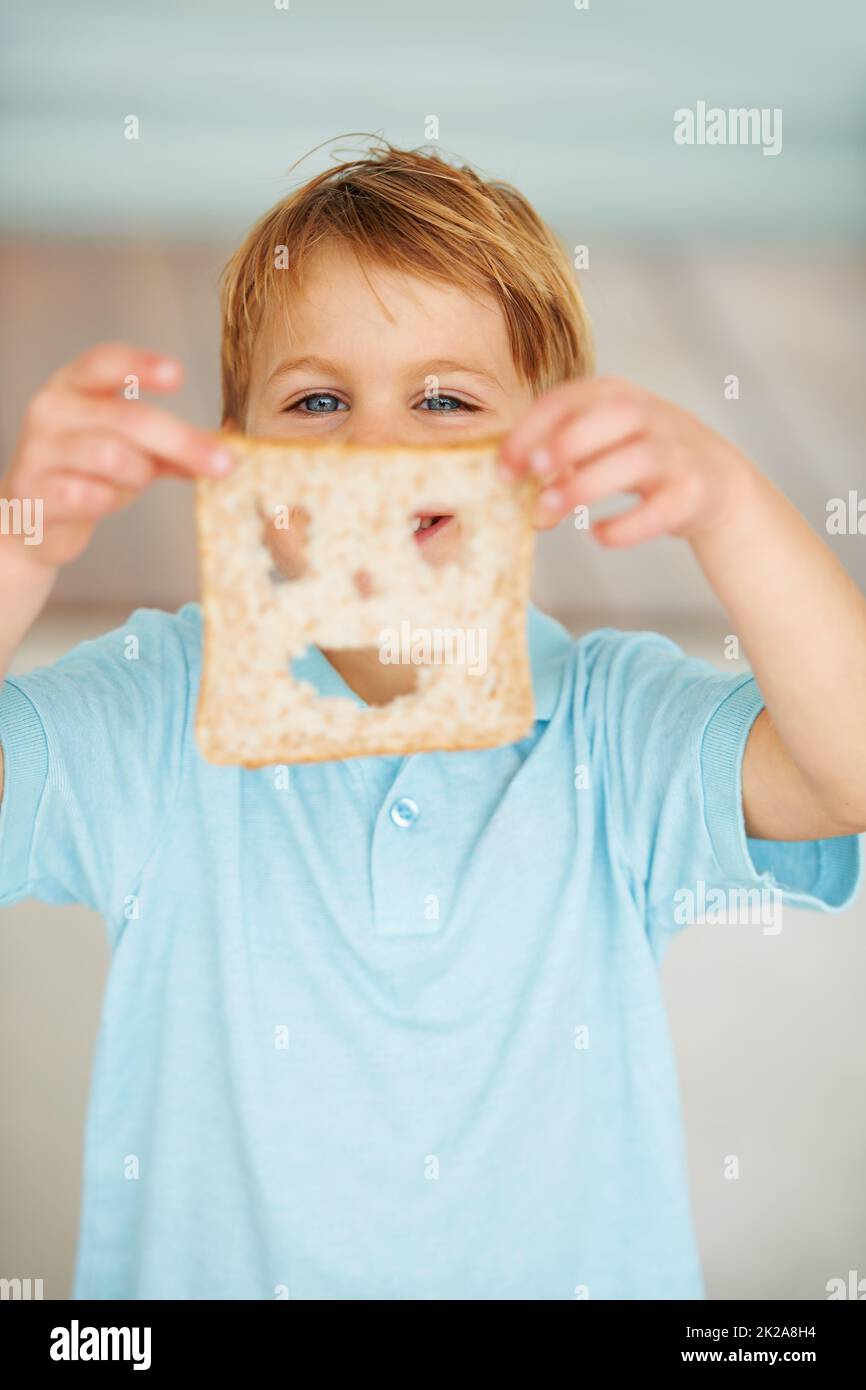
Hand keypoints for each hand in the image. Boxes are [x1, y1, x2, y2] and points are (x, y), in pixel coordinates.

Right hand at [1, 342, 232, 568]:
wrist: (36, 521)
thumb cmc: (89, 474)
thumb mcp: (134, 453)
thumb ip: (173, 449)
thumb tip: (226, 452)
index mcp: (74, 386)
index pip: (105, 362)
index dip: (140, 365)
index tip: (178, 375)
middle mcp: (51, 410)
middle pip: (127, 417)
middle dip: (181, 441)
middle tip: (224, 464)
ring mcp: (38, 451)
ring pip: (110, 456)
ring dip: (138, 473)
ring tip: (134, 480)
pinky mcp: (33, 492)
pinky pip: (86, 494)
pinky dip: (107, 498)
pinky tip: (103, 499)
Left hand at [500, 376, 750, 545]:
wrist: (715, 478)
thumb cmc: (640, 458)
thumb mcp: (599, 446)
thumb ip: (560, 468)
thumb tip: (527, 505)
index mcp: (613, 395)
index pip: (565, 400)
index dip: (529, 432)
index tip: (503, 468)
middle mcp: (648, 415)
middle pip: (610, 416)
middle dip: (565, 443)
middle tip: (530, 475)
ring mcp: (675, 452)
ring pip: (635, 459)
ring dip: (587, 484)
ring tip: (552, 507)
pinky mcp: (692, 492)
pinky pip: (660, 509)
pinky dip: (627, 525)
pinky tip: (598, 535)